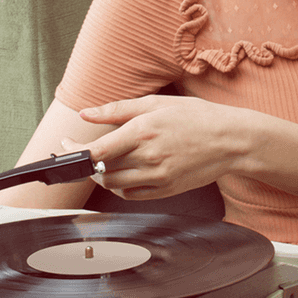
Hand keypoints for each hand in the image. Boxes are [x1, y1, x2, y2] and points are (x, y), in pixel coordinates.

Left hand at [63, 95, 252, 200]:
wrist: (231, 140)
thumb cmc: (197, 117)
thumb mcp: (157, 103)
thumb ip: (117, 109)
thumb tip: (86, 114)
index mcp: (144, 131)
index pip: (96, 150)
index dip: (74, 151)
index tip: (66, 146)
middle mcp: (149, 157)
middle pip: (101, 169)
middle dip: (86, 162)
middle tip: (83, 152)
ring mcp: (158, 177)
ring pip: (113, 184)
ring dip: (102, 174)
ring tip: (105, 160)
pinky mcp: (166, 190)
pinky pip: (131, 194)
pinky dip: (120, 185)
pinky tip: (124, 172)